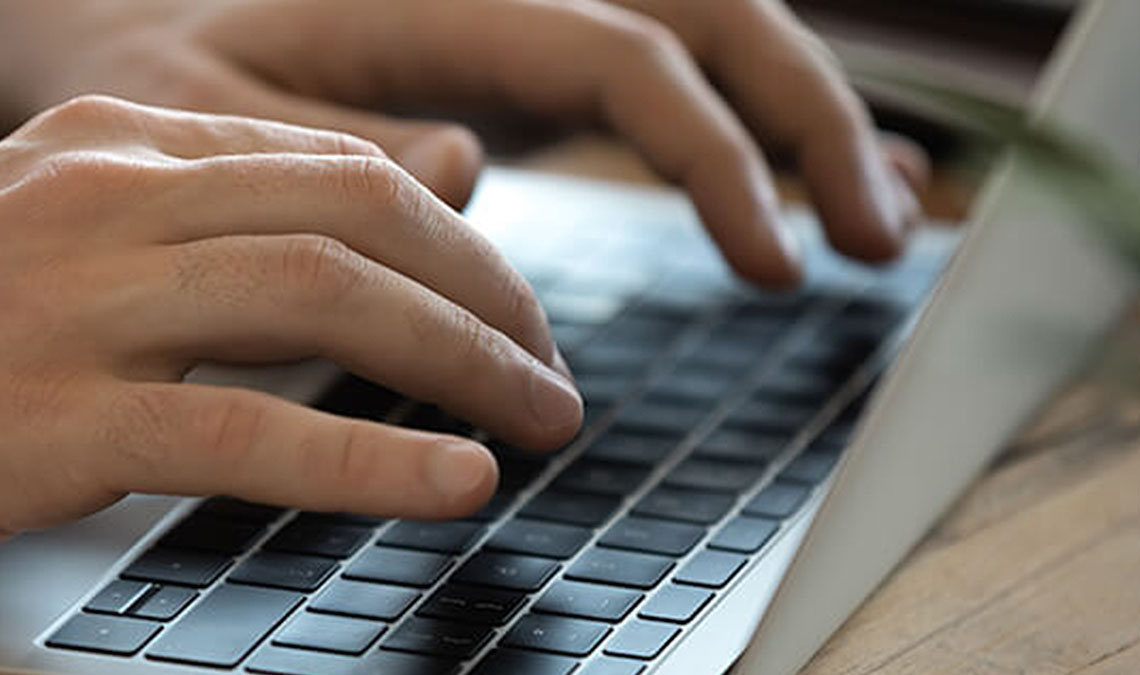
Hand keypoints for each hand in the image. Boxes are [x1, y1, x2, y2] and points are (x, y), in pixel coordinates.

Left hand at [0, 0, 924, 287]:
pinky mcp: (538, 73)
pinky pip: (674, 88)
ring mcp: (533, 31)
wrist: (140, 31)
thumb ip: (338, 150)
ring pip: (717, 44)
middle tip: (882, 240)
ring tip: (888, 222)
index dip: (716, 154)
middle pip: (713, 20)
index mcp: (443, 0)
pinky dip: (756, 138)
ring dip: (814, 126)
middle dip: (813, 126)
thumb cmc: (163, 69)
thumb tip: (470, 171)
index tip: (771, 267)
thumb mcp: (206, 118)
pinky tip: (815, 193)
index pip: (625, 52)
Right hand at [0, 96, 581, 537]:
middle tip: (553, 378)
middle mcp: (106, 197)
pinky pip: (244, 429)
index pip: (346, 174)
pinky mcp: (52, 414)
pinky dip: (368, 459)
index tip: (522, 317)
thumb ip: (259, 213)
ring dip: (461, 366)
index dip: (464, 248)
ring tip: (541, 422)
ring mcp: (74, 300)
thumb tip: (444, 185)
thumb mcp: (113, 240)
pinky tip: (455, 485)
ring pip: (321, 301)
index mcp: (127, 149)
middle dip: (487, 301)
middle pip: (356, 222)